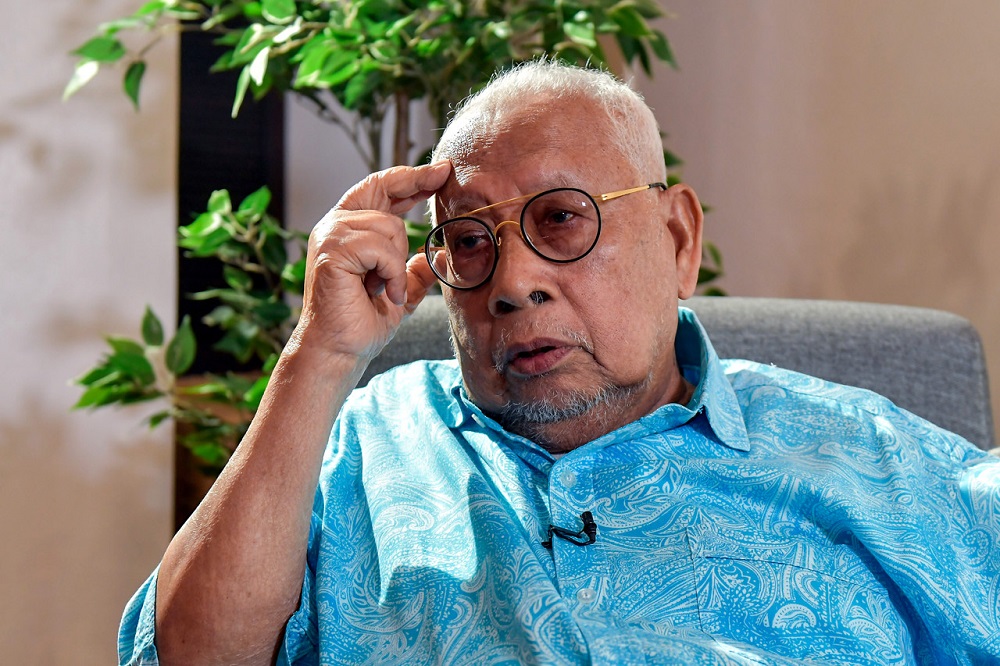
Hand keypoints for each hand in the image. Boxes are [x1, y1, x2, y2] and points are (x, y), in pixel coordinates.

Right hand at [288, 161, 450, 370]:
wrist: (340, 351)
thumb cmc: (362, 323)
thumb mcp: (400, 291)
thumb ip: (415, 271)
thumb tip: (439, 255)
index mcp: (351, 229)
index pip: (382, 188)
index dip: (412, 175)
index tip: (441, 170)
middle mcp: (335, 224)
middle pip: (385, 191)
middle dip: (414, 190)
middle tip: (436, 193)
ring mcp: (330, 235)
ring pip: (387, 225)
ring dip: (396, 262)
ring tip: (385, 288)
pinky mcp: (330, 251)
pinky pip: (378, 248)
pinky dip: (389, 272)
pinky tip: (382, 292)